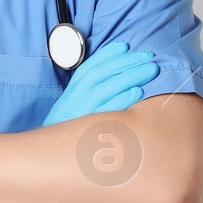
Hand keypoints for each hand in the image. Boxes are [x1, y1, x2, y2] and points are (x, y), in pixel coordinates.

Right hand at [43, 41, 157, 125]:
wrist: (52, 156)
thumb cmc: (72, 130)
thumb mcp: (75, 108)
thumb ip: (91, 92)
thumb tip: (116, 75)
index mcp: (73, 92)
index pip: (90, 67)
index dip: (107, 54)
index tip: (125, 46)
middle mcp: (75, 99)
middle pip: (100, 74)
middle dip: (125, 62)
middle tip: (148, 56)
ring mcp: (81, 113)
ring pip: (105, 89)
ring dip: (129, 76)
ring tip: (150, 69)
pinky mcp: (89, 129)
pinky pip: (107, 112)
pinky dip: (122, 99)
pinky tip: (137, 92)